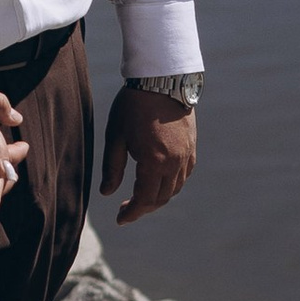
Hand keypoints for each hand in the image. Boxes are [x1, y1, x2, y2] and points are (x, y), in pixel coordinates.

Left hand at [102, 83, 195, 224]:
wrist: (162, 80)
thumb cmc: (132, 106)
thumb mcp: (115, 136)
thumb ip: (112, 168)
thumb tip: (107, 193)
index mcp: (153, 161)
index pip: (144, 200)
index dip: (132, 213)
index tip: (120, 220)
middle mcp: (174, 163)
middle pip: (161, 198)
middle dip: (143, 208)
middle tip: (125, 210)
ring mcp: (186, 156)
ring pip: (174, 189)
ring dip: (157, 198)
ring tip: (140, 197)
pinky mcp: (192, 149)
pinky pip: (183, 177)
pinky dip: (171, 185)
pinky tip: (157, 182)